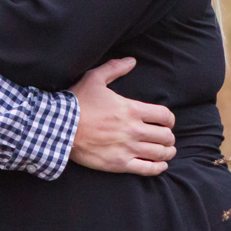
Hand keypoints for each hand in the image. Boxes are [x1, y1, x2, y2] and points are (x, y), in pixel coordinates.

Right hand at [69, 58, 175, 175]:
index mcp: (132, 109)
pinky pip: (147, 169)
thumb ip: (115, 68)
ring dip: (167, 152)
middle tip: (165, 137)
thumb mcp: (94, 79)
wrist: (60, 128)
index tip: (166, 122)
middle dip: (168, 136)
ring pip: (160, 153)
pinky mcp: (119, 164)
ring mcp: (127, 148)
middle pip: (165, 136)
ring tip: (167, 151)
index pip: (165, 116)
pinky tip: (160, 164)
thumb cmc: (77, 103)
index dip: (169, 119)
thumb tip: (131, 61)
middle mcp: (134, 130)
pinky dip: (158, 167)